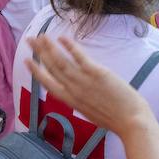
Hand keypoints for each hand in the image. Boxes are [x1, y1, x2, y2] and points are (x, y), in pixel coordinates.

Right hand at [26, 36, 152, 136]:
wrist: (131, 122)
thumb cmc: (115, 119)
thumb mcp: (90, 112)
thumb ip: (81, 101)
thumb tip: (77, 94)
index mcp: (71, 101)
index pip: (48, 83)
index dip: (36, 71)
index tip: (26, 60)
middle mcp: (73, 90)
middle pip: (51, 68)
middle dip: (39, 52)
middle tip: (29, 40)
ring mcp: (83, 82)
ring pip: (61, 62)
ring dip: (49, 47)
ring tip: (40, 36)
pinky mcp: (97, 74)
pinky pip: (80, 57)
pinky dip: (70, 47)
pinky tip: (62, 38)